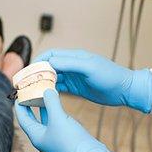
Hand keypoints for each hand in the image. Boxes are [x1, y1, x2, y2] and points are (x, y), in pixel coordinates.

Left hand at [15, 89, 121, 151]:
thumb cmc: (70, 140)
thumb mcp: (58, 118)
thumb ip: (51, 103)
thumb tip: (46, 90)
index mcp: (36, 136)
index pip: (23, 119)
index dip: (19, 106)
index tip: (17, 95)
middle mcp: (43, 139)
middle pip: (33, 120)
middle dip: (31, 107)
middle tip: (29, 94)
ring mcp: (54, 141)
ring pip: (45, 121)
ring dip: (44, 109)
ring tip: (44, 95)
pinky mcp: (65, 140)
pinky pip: (56, 124)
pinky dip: (55, 113)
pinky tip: (60, 107)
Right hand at [34, 49, 151, 112]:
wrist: (125, 90)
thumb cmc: (110, 76)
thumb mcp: (90, 69)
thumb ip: (70, 64)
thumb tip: (50, 62)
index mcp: (75, 57)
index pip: (51, 55)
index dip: (38, 61)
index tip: (29, 72)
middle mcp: (72, 65)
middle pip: (49, 66)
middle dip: (37, 73)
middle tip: (26, 83)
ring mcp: (74, 77)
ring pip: (53, 78)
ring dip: (43, 83)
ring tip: (32, 91)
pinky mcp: (76, 88)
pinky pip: (59, 87)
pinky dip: (51, 91)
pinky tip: (44, 97)